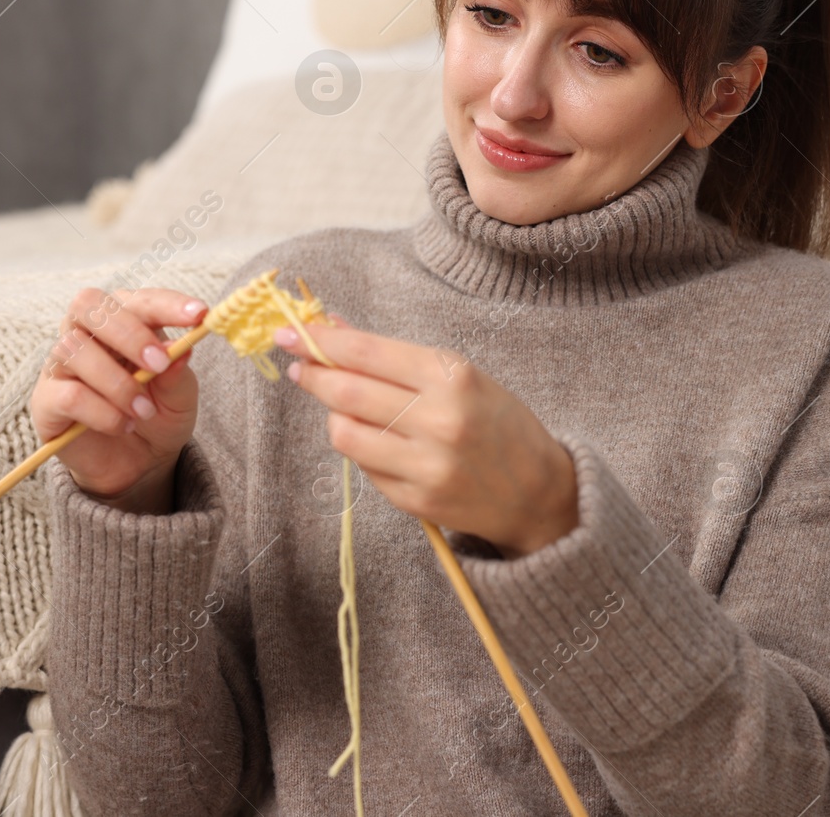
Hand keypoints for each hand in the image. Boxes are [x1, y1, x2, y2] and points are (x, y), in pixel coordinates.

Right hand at [28, 287, 208, 514]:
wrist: (136, 464)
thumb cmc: (158, 415)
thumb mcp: (179, 397)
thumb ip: (177, 373)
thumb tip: (180, 348)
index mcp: (124, 321)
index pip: (138, 299)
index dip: (167, 304)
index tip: (199, 315)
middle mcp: (86, 334)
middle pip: (88, 305)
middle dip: (128, 331)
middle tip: (159, 363)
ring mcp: (62, 365)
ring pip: (75, 349)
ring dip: (118, 383)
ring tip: (145, 411)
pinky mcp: (47, 400)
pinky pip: (69, 395)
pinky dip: (103, 412)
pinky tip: (123, 425)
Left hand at [274, 314, 578, 557]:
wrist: (539, 492)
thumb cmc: (498, 423)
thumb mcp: (459, 376)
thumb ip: (396, 356)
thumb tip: (333, 327)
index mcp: (454, 377)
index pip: (367, 352)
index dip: (321, 340)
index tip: (290, 330)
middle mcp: (439, 421)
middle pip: (346, 392)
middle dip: (312, 373)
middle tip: (296, 364)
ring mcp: (426, 465)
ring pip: (344, 434)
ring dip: (334, 416)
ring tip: (345, 408)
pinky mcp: (416, 501)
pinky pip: (364, 468)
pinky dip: (362, 449)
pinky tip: (380, 442)